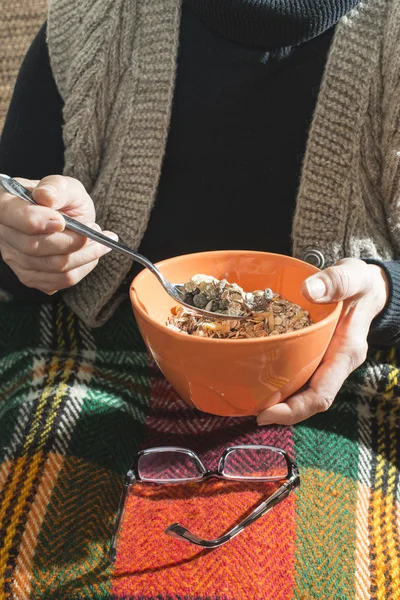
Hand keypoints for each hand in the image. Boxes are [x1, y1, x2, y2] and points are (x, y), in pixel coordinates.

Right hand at [0, 175, 117, 293]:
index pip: (8, 214)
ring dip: (84, 255)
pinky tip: (90, 254)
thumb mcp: (65, 186)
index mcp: (5, 202)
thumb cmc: (64, 200)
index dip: (34, 220)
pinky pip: (59, 281)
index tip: (62, 222)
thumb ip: (56, 187)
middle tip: (96, 230)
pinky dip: (82, 268)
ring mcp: (14, 257)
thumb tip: (46, 197)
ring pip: (51, 266)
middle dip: (71, 241)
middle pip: (33, 246)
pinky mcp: (29, 276)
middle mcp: (4, 233)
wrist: (70, 219)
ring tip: (98, 241)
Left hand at [257, 258, 389, 425]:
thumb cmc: (359, 283)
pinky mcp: (315, 355)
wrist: (365, 287)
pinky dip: (278, 379)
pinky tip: (256, 376)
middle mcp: (335, 364)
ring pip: (301, 390)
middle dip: (280, 411)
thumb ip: (335, 281)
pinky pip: (297, 373)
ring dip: (277, 400)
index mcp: (346, 352)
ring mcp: (325, 362)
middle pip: (308, 400)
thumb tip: (309, 291)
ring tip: (247, 400)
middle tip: (249, 411)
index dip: (295, 410)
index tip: (267, 414)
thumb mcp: (352, 276)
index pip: (322, 394)